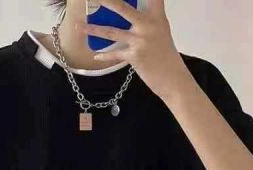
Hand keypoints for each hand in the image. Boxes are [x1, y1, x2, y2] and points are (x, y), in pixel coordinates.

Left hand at [76, 0, 193, 101]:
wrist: (173, 78)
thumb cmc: (166, 56)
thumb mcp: (161, 32)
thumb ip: (148, 22)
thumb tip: (132, 19)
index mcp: (157, 17)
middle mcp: (148, 25)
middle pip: (123, 8)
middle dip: (107, 1)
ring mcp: (140, 40)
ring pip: (111, 32)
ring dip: (93, 30)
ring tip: (80, 27)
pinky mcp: (134, 56)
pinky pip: (115, 54)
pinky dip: (105, 56)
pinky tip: (96, 55)